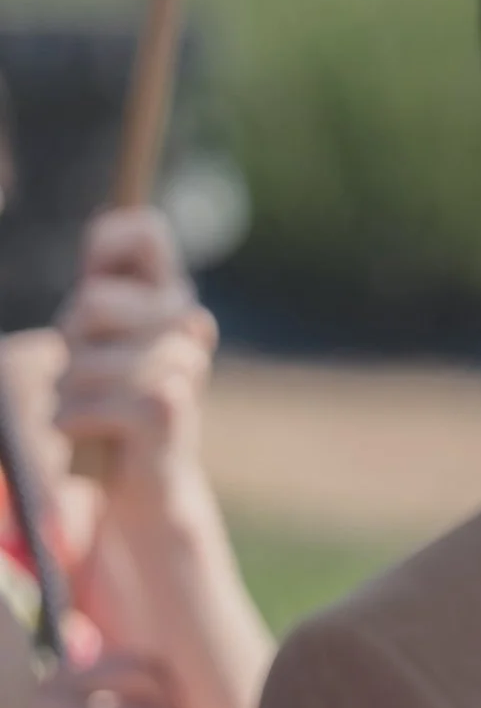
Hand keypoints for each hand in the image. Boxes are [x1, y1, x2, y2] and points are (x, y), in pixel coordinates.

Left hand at [51, 208, 217, 518]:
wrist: (140, 488)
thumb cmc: (109, 408)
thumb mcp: (95, 341)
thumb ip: (108, 291)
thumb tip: (136, 219)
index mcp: (166, 299)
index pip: (144, 235)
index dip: (112, 239)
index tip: (91, 276)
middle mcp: (184, 328)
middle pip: (92, 303)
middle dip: (71, 343)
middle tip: (85, 374)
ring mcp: (183, 371)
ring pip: (86, 362)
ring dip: (69, 393)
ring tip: (87, 411)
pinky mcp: (169, 413)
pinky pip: (94, 403)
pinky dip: (76, 421)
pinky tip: (89, 433)